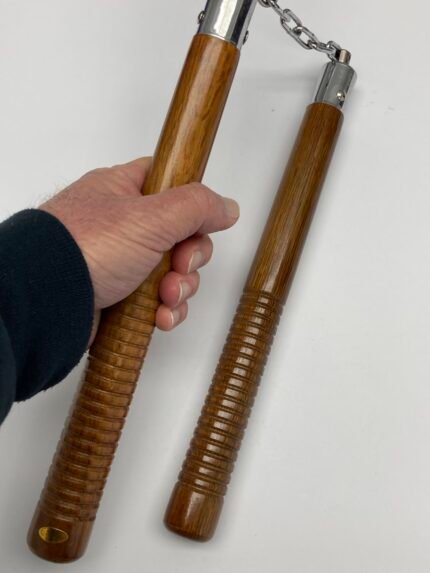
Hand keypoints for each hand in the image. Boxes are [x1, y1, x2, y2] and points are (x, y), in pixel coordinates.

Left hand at [40, 157, 238, 336]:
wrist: (47, 301)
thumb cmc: (85, 248)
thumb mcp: (151, 217)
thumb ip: (196, 207)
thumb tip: (227, 207)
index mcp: (123, 191)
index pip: (170, 184)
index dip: (192, 203)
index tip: (201, 222)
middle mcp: (122, 225)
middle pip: (179, 235)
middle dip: (189, 259)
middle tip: (178, 267)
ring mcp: (119, 261)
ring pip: (171, 272)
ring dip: (178, 289)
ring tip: (165, 298)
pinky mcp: (118, 294)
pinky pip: (156, 300)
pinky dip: (164, 310)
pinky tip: (159, 317)